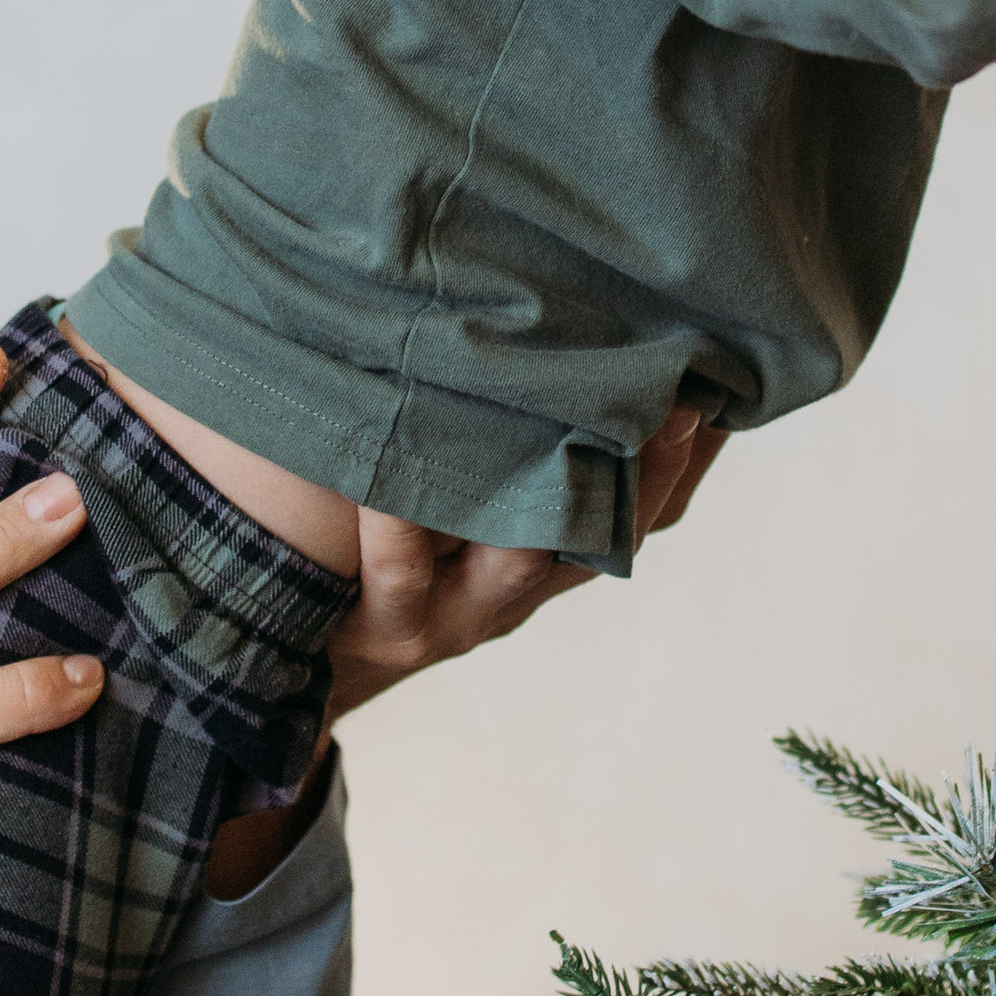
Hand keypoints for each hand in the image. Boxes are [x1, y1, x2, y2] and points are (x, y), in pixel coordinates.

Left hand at [325, 402, 726, 718]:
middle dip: (644, 469)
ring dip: (545, 497)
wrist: (288, 643)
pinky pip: (403, 567)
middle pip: (607, 539)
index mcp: (547, 560)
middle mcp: (517, 593)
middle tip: (671, 398)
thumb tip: (576, 351)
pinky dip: (404, 517)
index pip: (643, 514)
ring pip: (524, 561)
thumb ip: (512, 440)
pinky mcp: (389, 627)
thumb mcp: (456, 498)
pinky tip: (398, 467)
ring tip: (551, 417)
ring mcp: (459, 617)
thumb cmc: (381, 544)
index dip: (680, 460)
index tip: (708, 392)